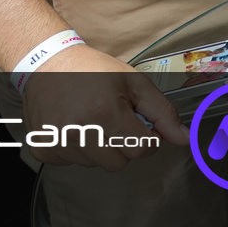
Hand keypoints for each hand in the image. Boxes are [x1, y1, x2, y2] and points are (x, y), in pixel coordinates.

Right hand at [20, 44, 188, 168]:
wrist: (47, 64)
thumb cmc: (93, 70)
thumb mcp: (134, 83)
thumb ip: (163, 112)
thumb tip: (184, 138)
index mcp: (105, 112)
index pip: (141, 148)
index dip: (148, 136)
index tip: (140, 122)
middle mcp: (79, 131)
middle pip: (119, 162)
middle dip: (124, 143)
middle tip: (115, 118)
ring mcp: (57, 142)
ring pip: (97, 164)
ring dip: (101, 147)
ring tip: (92, 119)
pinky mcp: (43, 150)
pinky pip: (73, 163)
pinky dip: (79, 150)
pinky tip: (74, 126)